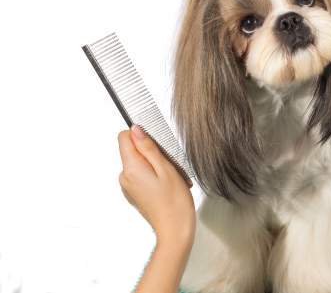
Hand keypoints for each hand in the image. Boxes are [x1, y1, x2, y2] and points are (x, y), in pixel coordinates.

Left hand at [117, 125, 195, 245]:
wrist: (175, 230)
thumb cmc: (175, 202)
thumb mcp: (166, 168)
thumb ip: (148, 147)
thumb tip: (136, 129)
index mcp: (131, 169)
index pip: (124, 137)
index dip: (141, 136)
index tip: (157, 144)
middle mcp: (125, 177)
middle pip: (133, 150)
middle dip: (153, 152)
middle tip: (169, 166)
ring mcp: (128, 186)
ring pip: (140, 162)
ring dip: (157, 165)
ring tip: (171, 178)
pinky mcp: (135, 193)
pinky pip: (142, 175)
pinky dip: (155, 175)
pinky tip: (167, 186)